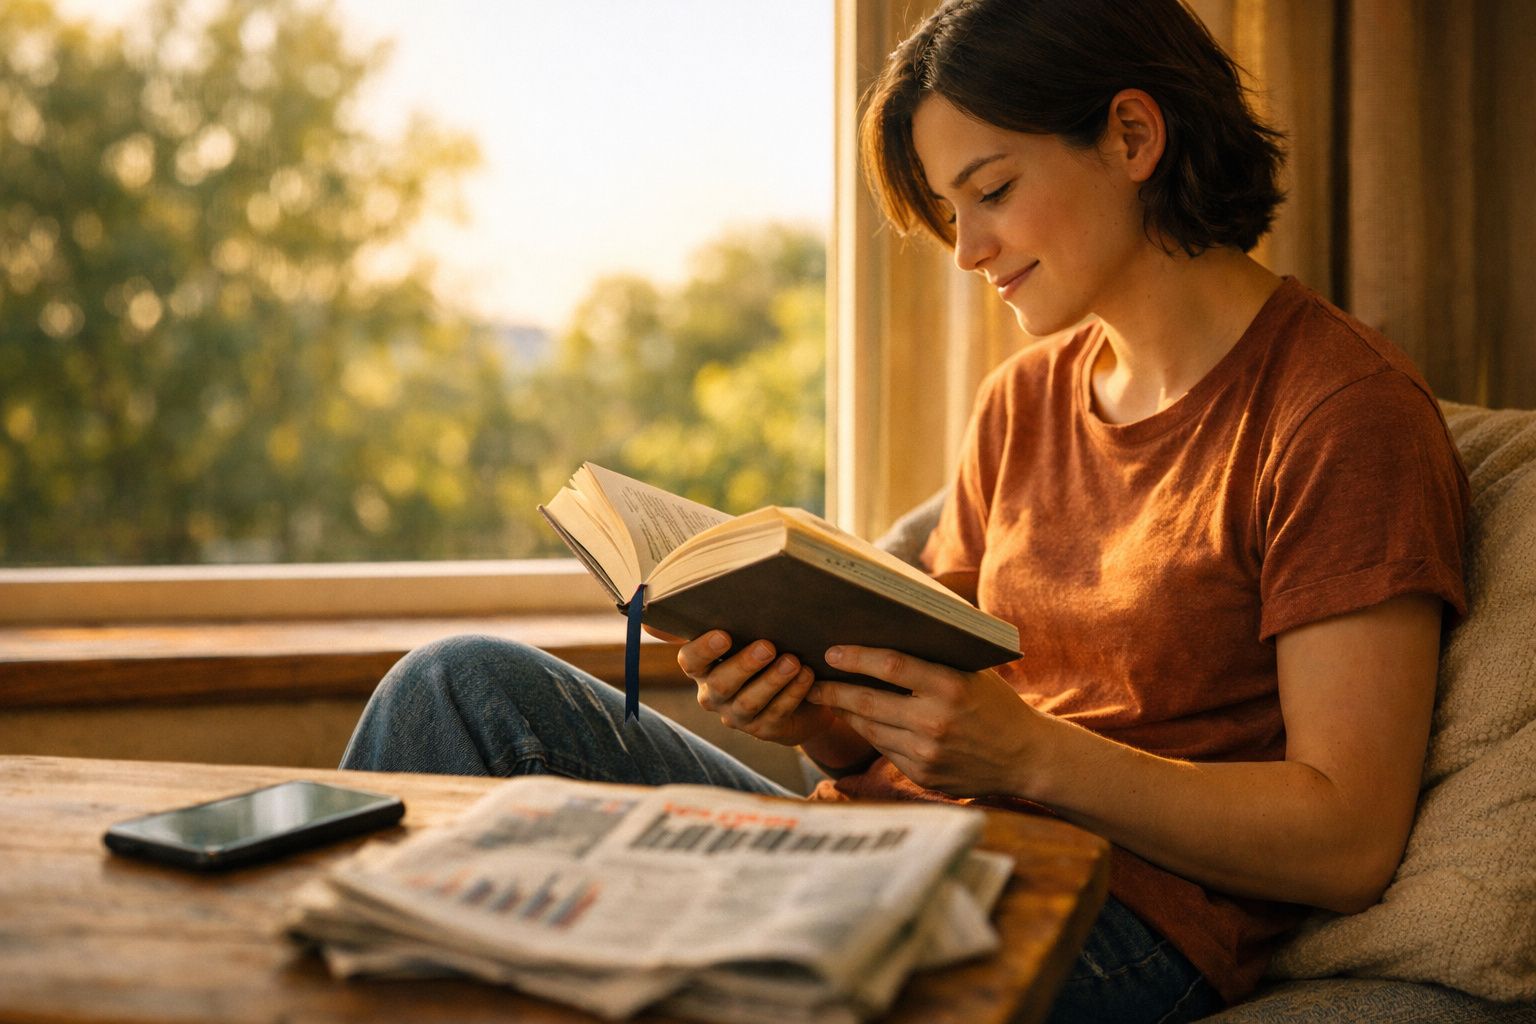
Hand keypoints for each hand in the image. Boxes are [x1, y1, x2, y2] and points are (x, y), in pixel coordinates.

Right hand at [676, 631, 837, 746]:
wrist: (797, 690)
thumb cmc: (764, 651)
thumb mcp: (744, 635)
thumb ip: (718, 618)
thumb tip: (661, 608)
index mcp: (702, 668)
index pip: (690, 660)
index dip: (704, 650)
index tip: (724, 635)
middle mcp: (713, 694)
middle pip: (721, 683)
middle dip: (744, 665)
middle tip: (768, 646)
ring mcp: (737, 716)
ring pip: (749, 701)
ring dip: (772, 681)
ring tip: (793, 662)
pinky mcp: (764, 729)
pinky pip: (776, 714)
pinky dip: (793, 694)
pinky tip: (807, 676)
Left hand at [806, 645, 1047, 796]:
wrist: (1026, 757)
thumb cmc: (996, 704)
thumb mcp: (974, 672)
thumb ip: (936, 657)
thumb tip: (887, 632)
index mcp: (950, 686)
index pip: (890, 666)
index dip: (855, 658)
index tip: (831, 652)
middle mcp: (935, 721)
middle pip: (867, 702)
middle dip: (833, 690)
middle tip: (811, 681)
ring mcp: (927, 753)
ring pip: (870, 728)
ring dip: (845, 713)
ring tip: (826, 698)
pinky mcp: (923, 775)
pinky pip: (884, 749)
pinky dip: (869, 733)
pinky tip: (857, 721)